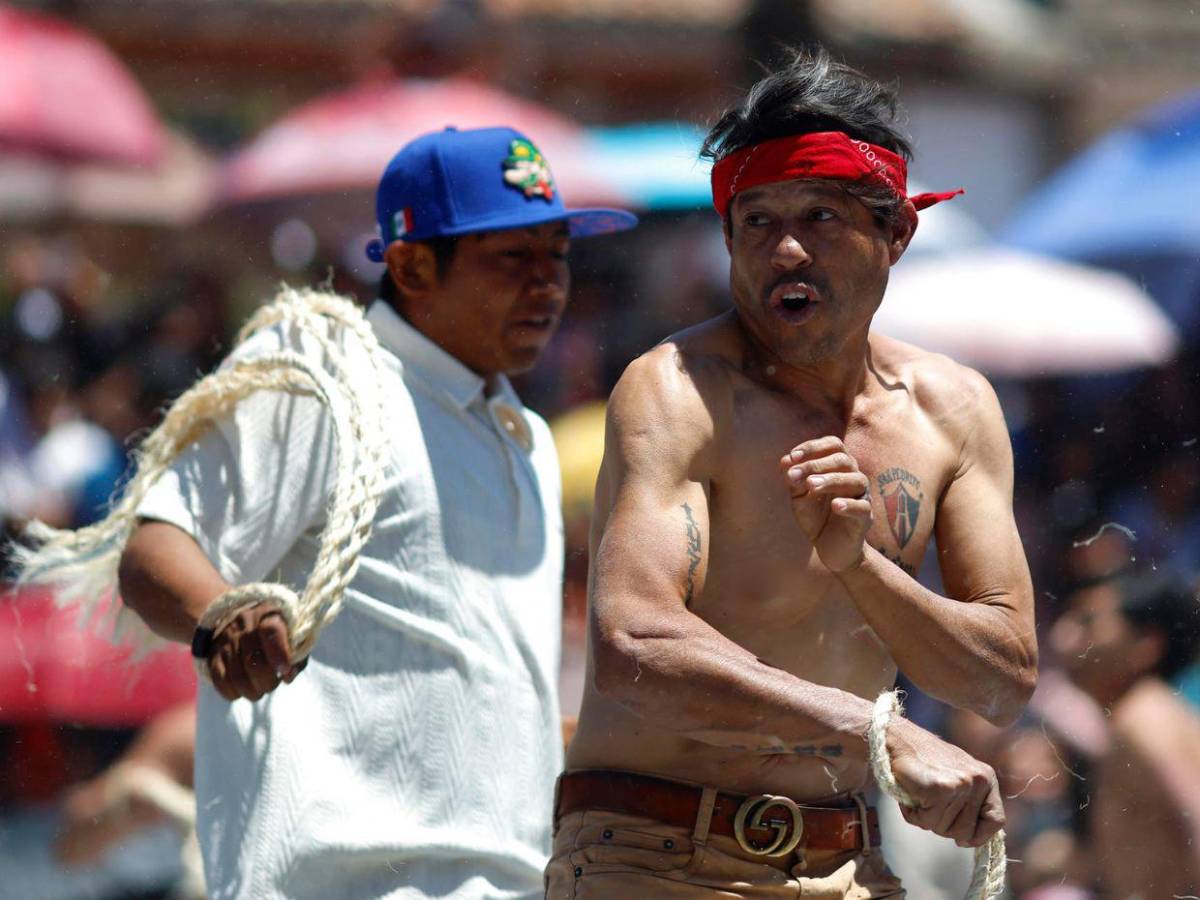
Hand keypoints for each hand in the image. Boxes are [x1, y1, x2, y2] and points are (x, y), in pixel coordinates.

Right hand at [207, 603, 303, 701]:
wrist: (234, 615)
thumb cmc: (273, 630)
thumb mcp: (291, 633)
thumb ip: (297, 655)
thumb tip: (288, 677)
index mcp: (268, 615)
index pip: (271, 632)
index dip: (279, 654)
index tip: (285, 670)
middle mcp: (244, 626)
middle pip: (254, 663)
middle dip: (268, 682)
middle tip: (272, 684)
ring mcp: (225, 641)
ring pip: (237, 678)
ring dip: (253, 692)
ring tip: (260, 690)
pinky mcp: (212, 656)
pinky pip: (221, 682)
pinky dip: (234, 693)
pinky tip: (243, 690)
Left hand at [780, 437, 871, 572]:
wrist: (830, 548)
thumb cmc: (816, 517)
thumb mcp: (799, 497)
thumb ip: (793, 480)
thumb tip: (785, 460)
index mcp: (838, 468)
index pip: (833, 445)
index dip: (814, 447)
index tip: (793, 456)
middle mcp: (853, 478)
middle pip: (843, 459)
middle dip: (816, 464)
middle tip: (795, 475)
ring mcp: (861, 497)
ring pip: (856, 480)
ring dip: (831, 480)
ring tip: (810, 486)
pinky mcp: (865, 518)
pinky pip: (863, 507)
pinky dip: (849, 504)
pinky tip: (835, 506)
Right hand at [886, 718, 1004, 846]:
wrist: (898, 739)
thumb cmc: (923, 760)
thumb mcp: (956, 777)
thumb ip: (968, 803)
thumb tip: (967, 839)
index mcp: (986, 777)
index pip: (996, 820)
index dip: (979, 835)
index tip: (963, 840)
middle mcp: (978, 780)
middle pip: (967, 831)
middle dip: (944, 826)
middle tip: (929, 806)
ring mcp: (961, 784)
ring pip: (945, 829)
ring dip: (926, 819)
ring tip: (918, 796)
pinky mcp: (941, 789)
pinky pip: (927, 822)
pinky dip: (914, 815)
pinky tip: (911, 796)